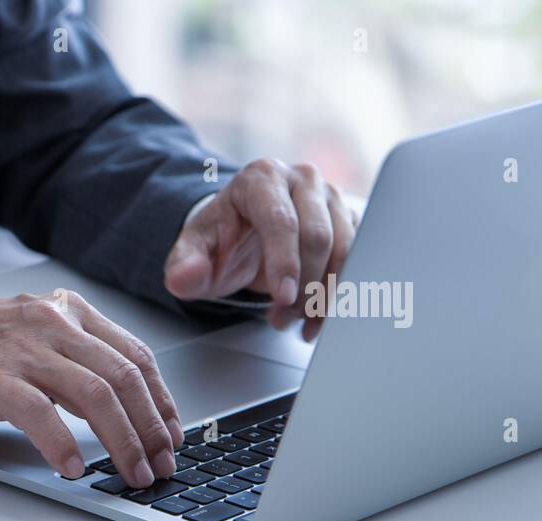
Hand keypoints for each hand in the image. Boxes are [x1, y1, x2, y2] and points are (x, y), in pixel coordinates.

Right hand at [0, 292, 183, 486]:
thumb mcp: (23, 338)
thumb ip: (67, 361)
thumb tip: (115, 409)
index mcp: (63, 311)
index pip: (134, 354)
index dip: (162, 400)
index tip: (173, 433)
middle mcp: (49, 322)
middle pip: (124, 376)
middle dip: (151, 428)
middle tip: (162, 463)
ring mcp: (20, 349)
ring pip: (96, 395)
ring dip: (122, 443)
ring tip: (131, 473)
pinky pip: (44, 415)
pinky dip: (65, 446)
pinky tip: (76, 467)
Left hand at [163, 159, 359, 341]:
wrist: (240, 235)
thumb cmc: (220, 241)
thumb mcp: (193, 253)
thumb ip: (183, 266)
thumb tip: (182, 279)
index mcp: (261, 178)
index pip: (282, 220)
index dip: (285, 262)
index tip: (284, 298)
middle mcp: (302, 179)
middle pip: (318, 235)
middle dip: (303, 286)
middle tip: (282, 318)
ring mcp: (330, 197)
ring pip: (345, 248)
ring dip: (323, 294)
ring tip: (295, 321)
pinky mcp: (348, 218)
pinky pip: (359, 257)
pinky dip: (338, 293)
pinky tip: (315, 317)